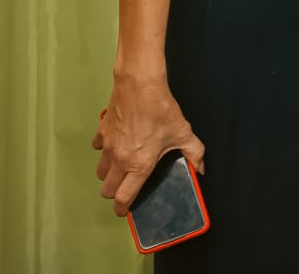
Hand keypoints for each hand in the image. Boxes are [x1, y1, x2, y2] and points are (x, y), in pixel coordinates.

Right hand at [93, 75, 204, 216]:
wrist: (140, 87)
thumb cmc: (162, 111)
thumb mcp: (183, 133)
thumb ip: (194, 153)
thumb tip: (200, 168)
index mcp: (139, 165)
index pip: (124, 197)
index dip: (123, 209)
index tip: (124, 212)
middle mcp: (119, 160)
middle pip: (107, 189)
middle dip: (114, 193)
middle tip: (125, 188)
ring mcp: (107, 147)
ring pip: (100, 171)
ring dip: (109, 174)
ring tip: (122, 167)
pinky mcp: (101, 133)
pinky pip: (98, 149)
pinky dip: (104, 150)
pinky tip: (117, 143)